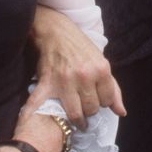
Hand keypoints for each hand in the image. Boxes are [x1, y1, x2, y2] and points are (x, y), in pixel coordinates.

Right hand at [27, 6, 125, 125]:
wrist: (56, 31)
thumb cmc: (80, 47)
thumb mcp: (101, 62)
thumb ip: (113, 88)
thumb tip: (121, 112)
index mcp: (101, 69)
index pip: (107, 101)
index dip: (103, 101)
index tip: (97, 97)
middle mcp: (84, 76)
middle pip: (91, 109)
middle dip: (90, 109)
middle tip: (85, 104)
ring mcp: (65, 81)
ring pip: (75, 114)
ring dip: (76, 118)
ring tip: (76, 117)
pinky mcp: (47, 83)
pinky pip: (39, 104)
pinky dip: (32, 113)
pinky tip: (30, 120)